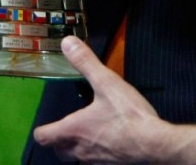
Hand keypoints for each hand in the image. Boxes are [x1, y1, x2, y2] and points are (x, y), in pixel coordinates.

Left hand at [34, 36, 168, 162]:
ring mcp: (94, 161)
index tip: (47, 124)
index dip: (42, 130)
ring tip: (88, 135)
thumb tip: (67, 43)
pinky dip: (97, 154)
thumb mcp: (107, 82)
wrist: (153, 144)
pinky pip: (96, 162)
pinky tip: (110, 143)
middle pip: (58, 150)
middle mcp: (79, 149)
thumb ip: (86, 63)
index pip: (43, 137)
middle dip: (60, 140)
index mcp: (73, 129)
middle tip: (68, 128)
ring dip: (77, 148)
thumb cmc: (127, 115)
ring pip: (76, 158)